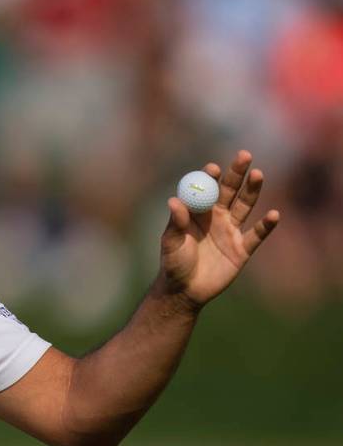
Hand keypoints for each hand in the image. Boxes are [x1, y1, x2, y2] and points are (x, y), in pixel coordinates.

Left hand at [159, 150, 279, 307]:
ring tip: (258, 174)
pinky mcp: (242, 249)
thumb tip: (174, 201)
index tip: (214, 168)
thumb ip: (175, 223)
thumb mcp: (171, 243)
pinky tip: (273, 215)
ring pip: (245, 206)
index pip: (206, 188)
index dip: (211, 177)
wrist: (184, 290)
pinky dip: (265, 226)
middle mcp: (216, 217)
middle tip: (245, 155)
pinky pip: (256, 235)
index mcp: (197, 212)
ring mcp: (230, 231)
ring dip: (252, 190)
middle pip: (230, 191)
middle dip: (237, 173)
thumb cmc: (173, 264)